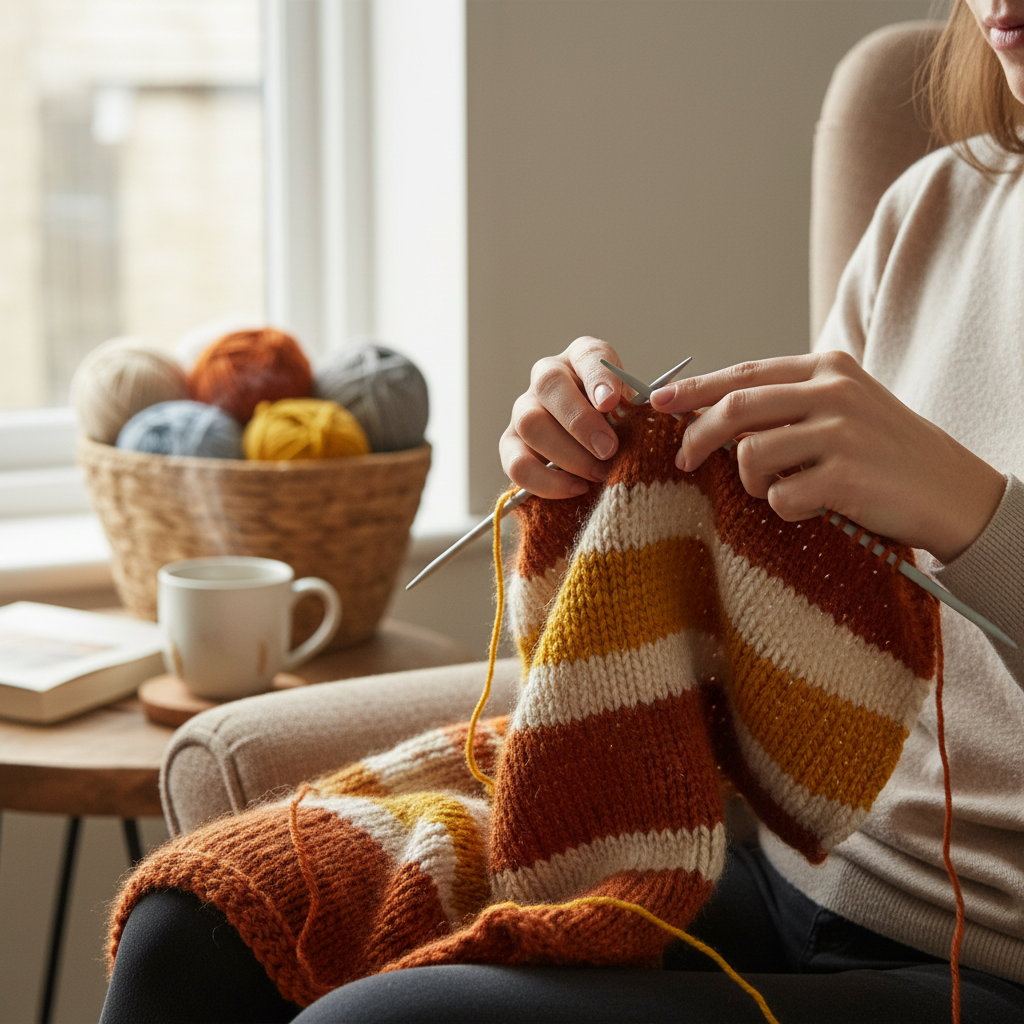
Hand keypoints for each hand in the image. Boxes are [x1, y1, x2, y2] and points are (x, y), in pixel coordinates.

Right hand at [499, 337, 630, 498]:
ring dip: (567, 454)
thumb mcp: (634, 414)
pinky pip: (517, 464)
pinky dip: (547, 481)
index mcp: (582, 360)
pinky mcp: (510, 445)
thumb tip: (642, 428)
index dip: (598, 377)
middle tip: (608, 449)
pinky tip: (576, 488)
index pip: (587, 355)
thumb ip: (635, 414)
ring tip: (598, 474)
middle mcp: (547, 378)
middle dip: (580, 421)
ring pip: (529, 423)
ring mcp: (523, 410)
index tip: (611, 402)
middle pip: (549, 385)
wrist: (599, 455)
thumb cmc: (620, 427)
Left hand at [650, 351, 1004, 563]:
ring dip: (752, 483)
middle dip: (698, 436)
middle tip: (683, 460)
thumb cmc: (886, 455)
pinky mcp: (845, 476)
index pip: (744, 374)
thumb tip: (714, 415)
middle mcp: (833, 391)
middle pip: (736, 408)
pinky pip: (780, 498)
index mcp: (828, 367)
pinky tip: (815, 507)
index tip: (659, 402)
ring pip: (751, 456)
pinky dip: (785, 510)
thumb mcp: (842, 410)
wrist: (955, 493)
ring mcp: (841, 432)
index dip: (695, 388)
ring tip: (783, 490)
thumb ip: (787, 406)